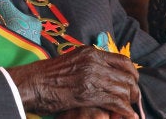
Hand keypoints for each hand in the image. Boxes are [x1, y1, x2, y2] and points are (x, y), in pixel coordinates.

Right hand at [8, 46, 139, 116]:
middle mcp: (94, 62)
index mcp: (90, 52)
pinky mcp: (89, 94)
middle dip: (133, 90)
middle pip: (127, 76)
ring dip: (129, 102)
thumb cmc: (46, 76)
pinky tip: (127, 115)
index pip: (123, 61)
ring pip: (124, 89)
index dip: (132, 73)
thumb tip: (105, 74)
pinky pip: (116, 102)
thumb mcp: (71, 62)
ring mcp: (92, 77)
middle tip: (133, 100)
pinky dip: (124, 111)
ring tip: (129, 110)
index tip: (133, 82)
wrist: (31, 83)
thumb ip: (89, 64)